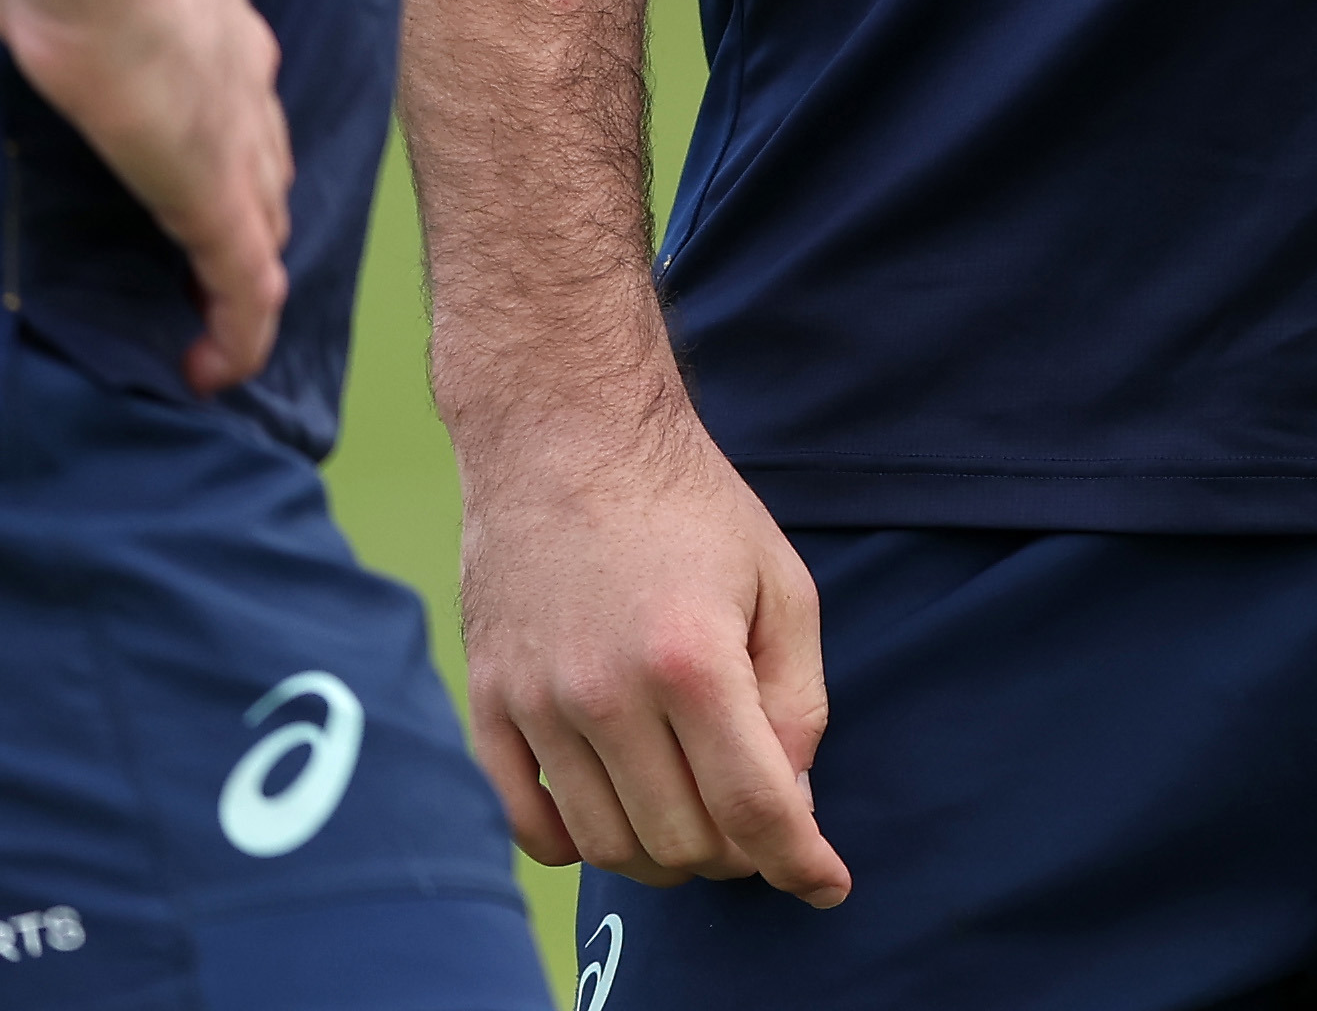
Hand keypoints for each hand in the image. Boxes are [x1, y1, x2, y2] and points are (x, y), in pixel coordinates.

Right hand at [0, 0, 292, 395]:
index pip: (220, 55)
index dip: (215, 96)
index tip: (191, 120)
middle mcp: (225, 62)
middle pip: (256, 140)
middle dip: (243, 187)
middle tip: (218, 236)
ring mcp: (226, 132)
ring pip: (256, 217)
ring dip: (239, 263)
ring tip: (213, 320)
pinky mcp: (210, 191)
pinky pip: (240, 281)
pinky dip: (236, 328)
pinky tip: (215, 372)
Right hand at [448, 385, 851, 904]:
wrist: (564, 433)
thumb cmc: (688, 504)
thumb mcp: (782, 583)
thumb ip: (797, 699)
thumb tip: (790, 800)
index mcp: (693, 658)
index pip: (754, 809)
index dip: (801, 864)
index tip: (827, 883)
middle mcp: (608, 692)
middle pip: (683, 841)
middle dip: (738, 854)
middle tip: (757, 822)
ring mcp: (539, 702)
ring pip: (609, 846)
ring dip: (666, 855)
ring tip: (695, 816)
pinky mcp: (490, 702)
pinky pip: (530, 825)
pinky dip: (582, 843)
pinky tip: (620, 811)